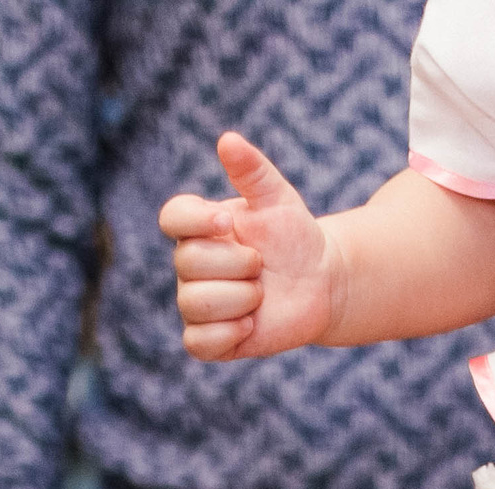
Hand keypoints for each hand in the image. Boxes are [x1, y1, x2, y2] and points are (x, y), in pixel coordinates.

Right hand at [159, 133, 345, 360]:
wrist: (322, 283)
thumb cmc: (295, 237)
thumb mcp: (278, 199)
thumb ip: (252, 171)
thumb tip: (226, 139)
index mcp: (200, 227)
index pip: (172, 217)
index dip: (196, 220)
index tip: (230, 221)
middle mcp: (191, 265)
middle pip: (187, 262)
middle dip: (237, 263)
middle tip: (262, 264)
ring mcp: (197, 303)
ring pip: (194, 303)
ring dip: (239, 298)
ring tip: (262, 293)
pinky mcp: (209, 339)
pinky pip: (197, 342)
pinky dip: (228, 332)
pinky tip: (252, 323)